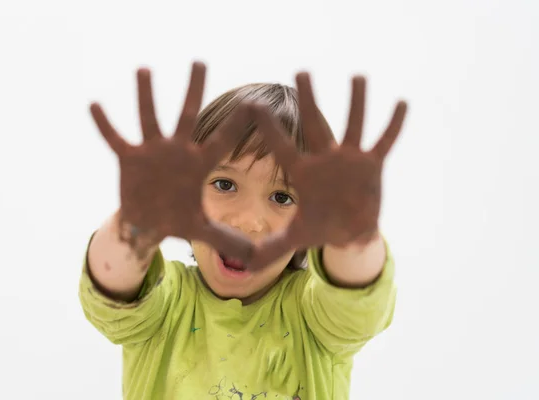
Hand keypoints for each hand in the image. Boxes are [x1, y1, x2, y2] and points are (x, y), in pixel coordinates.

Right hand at [89, 62, 253, 261]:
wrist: (147, 223)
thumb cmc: (177, 219)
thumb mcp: (202, 230)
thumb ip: (227, 239)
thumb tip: (254, 258)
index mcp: (199, 164)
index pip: (222, 141)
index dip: (238, 124)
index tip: (254, 101)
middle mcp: (177, 151)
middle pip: (188, 116)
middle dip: (194, 90)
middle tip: (200, 62)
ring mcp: (152, 152)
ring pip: (150, 118)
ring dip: (146, 96)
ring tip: (145, 69)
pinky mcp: (129, 159)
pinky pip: (115, 138)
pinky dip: (105, 124)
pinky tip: (95, 104)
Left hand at [249, 74, 406, 269]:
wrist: (348, 231)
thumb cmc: (319, 228)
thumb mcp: (294, 238)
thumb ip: (269, 249)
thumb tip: (243, 267)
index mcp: (303, 173)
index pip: (282, 147)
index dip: (267, 129)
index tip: (251, 104)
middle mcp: (325, 160)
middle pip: (315, 125)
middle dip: (310, 99)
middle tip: (301, 71)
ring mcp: (349, 160)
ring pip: (353, 125)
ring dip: (356, 102)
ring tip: (358, 76)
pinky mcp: (372, 165)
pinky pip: (385, 141)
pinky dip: (393, 125)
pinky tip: (402, 102)